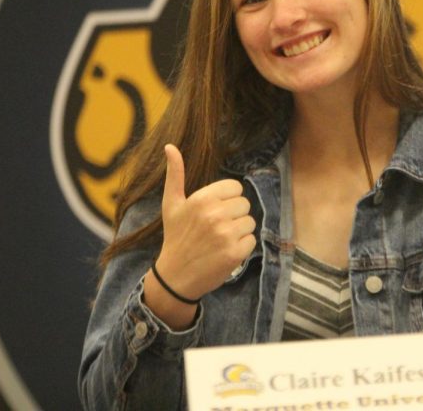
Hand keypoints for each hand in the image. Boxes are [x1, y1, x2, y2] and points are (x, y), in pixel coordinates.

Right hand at [154, 144, 256, 301]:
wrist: (175, 276)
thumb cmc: (175, 236)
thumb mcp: (171, 204)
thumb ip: (175, 174)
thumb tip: (170, 146)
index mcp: (202, 199)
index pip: (235, 188)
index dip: (227, 199)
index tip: (214, 211)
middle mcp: (215, 215)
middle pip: (244, 204)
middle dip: (234, 215)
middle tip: (216, 227)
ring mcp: (226, 234)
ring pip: (250, 222)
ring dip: (239, 231)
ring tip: (220, 239)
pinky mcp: (235, 253)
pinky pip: (252, 240)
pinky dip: (242, 246)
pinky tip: (225, 251)